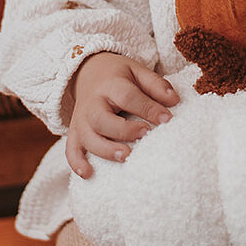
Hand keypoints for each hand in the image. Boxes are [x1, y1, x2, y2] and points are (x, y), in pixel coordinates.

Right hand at [65, 52, 177, 178]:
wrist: (88, 72)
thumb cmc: (118, 76)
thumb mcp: (137, 71)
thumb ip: (156, 84)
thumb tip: (175, 101)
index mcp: (110, 85)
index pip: (128, 96)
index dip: (147, 108)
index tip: (167, 119)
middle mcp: (92, 104)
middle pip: (102, 119)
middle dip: (123, 130)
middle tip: (145, 134)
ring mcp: (81, 120)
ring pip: (87, 137)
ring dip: (105, 149)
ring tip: (126, 156)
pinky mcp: (75, 132)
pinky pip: (71, 150)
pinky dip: (77, 163)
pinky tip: (89, 174)